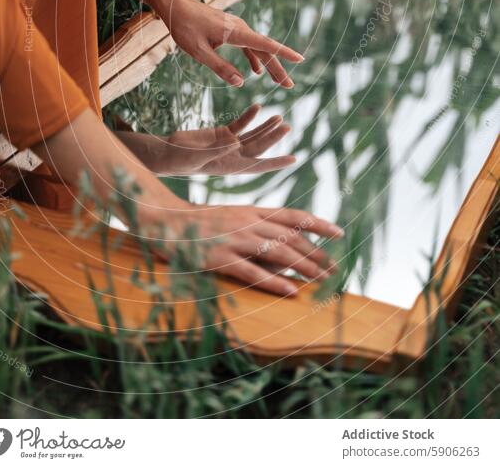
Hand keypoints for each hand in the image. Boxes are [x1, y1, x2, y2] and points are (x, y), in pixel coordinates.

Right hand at [118, 104, 295, 175]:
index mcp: (231, 166)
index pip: (259, 164)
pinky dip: (248, 116)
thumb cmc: (181, 160)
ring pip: (252, 134)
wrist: (167, 154)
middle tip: (287, 126)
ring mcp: (228, 144)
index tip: (293, 159)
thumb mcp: (200, 157)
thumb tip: (238, 143)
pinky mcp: (221, 134)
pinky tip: (257, 107)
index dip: (277, 162)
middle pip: (259, 145)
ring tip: (280, 117)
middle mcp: (233, 156)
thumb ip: (219, 150)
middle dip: (274, 137)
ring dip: (265, 126)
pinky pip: (239, 125)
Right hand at [140, 201, 343, 296]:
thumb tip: (282, 241)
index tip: (339, 233)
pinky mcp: (220, 258)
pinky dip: (276, 282)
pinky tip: (292, 291)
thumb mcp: (230, 216)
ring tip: (322, 280)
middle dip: (317, 254)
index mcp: (251, 210)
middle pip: (291, 237)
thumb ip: (254, 224)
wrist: (163, 220)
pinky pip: (253, 271)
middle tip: (335, 269)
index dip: (317, 224)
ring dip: (304, 267)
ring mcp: (234, 239)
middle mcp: (247, 222)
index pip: (292, 215)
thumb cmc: (197, 222)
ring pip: (278, 253)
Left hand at [159, 0, 303, 87]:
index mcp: (235, 32)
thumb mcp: (199, 51)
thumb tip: (241, 83)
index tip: (300, 59)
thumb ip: (220, 67)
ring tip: (278, 82)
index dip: (283, 53)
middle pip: (265, 50)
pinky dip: (254, 58)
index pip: (265, 44)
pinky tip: (256, 71)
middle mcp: (240, 28)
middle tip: (290, 86)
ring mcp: (237, 28)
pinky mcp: (231, 30)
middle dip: (278, 68)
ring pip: (258, 48)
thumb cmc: (185, 27)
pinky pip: (248, 45)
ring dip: (269, 64)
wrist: (177, 6)